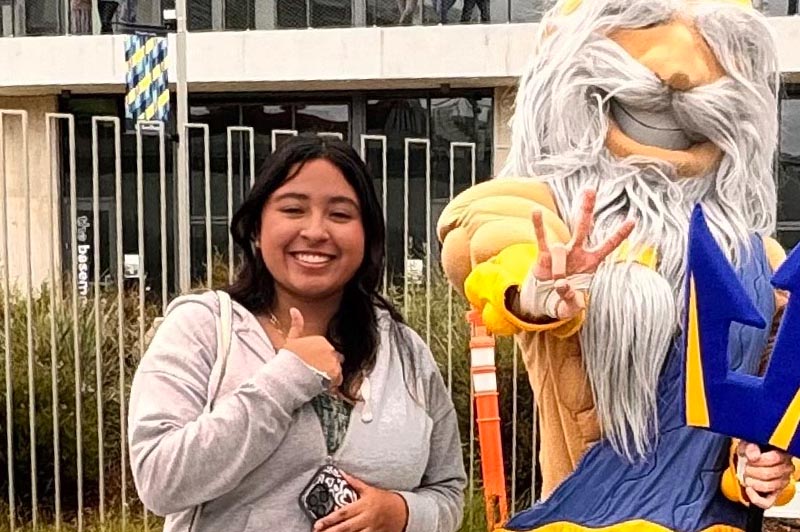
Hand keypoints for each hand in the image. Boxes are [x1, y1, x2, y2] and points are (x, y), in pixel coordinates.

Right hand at [282, 308, 342, 390]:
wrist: (288, 375)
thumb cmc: (288, 359)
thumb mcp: (291, 339)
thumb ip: (296, 324)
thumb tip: (294, 309)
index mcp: (321, 340)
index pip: (327, 350)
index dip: (320, 358)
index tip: (312, 364)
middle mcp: (329, 349)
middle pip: (334, 358)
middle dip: (327, 365)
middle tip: (314, 372)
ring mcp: (333, 362)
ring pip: (337, 369)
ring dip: (329, 374)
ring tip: (317, 379)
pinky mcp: (334, 374)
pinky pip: (338, 380)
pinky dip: (332, 383)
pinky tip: (321, 384)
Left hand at [313, 473, 407, 531]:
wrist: (403, 511)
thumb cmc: (384, 500)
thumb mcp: (369, 490)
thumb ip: (355, 483)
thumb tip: (342, 473)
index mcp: (363, 505)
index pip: (343, 513)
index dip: (329, 519)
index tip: (318, 524)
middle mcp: (366, 518)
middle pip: (345, 527)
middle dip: (331, 531)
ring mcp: (370, 528)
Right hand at [522, 189, 634, 318]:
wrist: (546, 300)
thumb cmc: (565, 300)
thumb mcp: (572, 306)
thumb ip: (570, 299)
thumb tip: (561, 284)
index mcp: (591, 262)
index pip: (608, 245)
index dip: (620, 234)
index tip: (633, 220)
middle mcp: (577, 252)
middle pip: (583, 227)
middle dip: (586, 209)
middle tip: (590, 190)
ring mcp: (561, 252)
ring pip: (560, 250)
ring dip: (558, 269)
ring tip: (556, 283)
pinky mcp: (543, 255)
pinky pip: (541, 239)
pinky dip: (538, 226)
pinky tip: (535, 211)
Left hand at [736, 441, 794, 508]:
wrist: (751, 459)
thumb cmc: (752, 450)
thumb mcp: (748, 443)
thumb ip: (750, 447)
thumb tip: (753, 456)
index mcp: (782, 454)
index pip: (774, 458)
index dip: (757, 460)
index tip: (748, 458)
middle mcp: (785, 469)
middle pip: (769, 473)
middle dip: (751, 471)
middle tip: (745, 468)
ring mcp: (782, 482)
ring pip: (768, 486)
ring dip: (752, 482)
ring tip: (746, 476)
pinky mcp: (775, 493)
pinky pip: (767, 502)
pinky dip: (755, 498)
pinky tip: (749, 489)